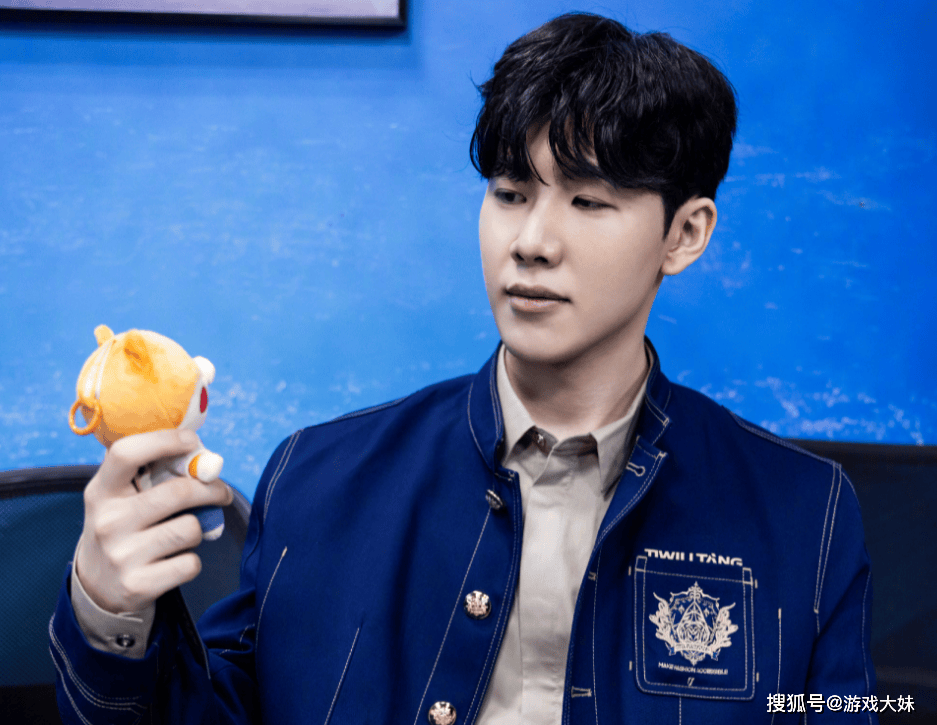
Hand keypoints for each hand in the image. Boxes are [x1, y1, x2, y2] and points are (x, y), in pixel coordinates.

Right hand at [75, 429, 233, 613]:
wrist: (96, 586)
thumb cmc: (122, 527)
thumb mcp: (119, 497)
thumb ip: (148, 473)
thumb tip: (201, 455)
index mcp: (101, 491)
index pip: (127, 453)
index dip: (165, 440)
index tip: (192, 441)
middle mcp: (108, 521)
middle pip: (178, 492)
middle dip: (211, 489)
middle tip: (221, 492)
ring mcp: (121, 555)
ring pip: (190, 529)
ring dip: (199, 529)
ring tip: (186, 532)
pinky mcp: (138, 585)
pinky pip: (191, 563)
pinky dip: (192, 561)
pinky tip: (176, 560)